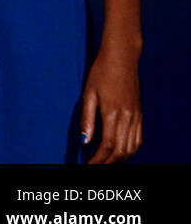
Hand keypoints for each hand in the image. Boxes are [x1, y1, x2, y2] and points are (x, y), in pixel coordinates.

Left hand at [81, 47, 141, 162]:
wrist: (122, 57)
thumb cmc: (101, 72)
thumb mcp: (88, 93)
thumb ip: (87, 118)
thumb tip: (84, 141)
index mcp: (113, 113)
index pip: (107, 146)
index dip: (98, 160)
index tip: (88, 165)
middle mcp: (128, 118)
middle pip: (121, 151)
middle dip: (108, 163)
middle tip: (95, 166)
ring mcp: (136, 116)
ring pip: (132, 148)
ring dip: (120, 159)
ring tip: (106, 162)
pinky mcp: (140, 114)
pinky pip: (139, 139)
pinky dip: (131, 150)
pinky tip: (121, 151)